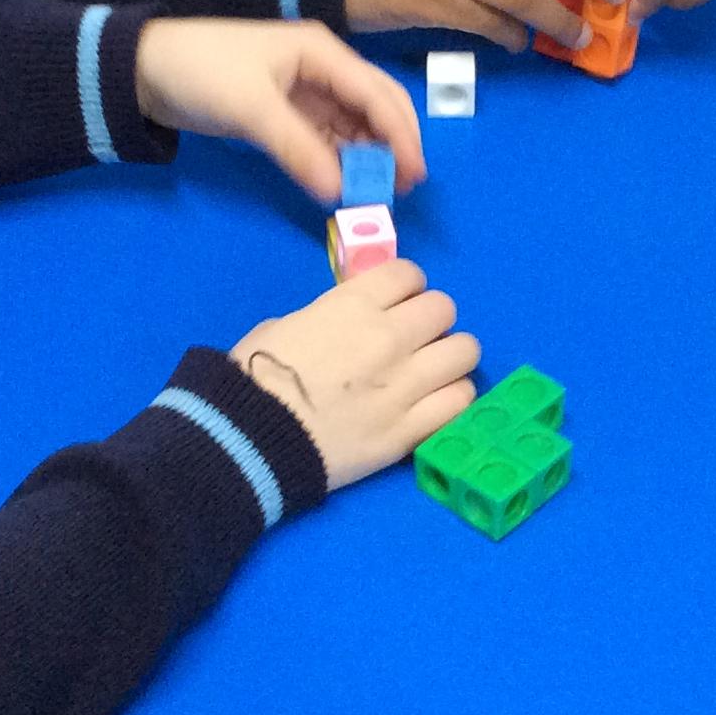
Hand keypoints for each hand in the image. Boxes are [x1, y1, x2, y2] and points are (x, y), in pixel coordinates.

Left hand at [135, 19, 422, 204]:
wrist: (145, 70)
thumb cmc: (202, 73)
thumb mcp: (251, 109)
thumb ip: (298, 149)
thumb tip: (339, 192)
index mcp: (321, 52)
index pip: (376, 94)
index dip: (400, 134)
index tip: (414, 174)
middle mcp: (321, 68)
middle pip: (374, 106)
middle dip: (393, 143)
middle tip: (405, 187)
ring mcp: (305, 91)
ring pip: (352, 125)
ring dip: (367, 155)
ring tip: (379, 192)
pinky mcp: (286, 112)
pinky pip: (326, 137)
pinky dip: (339, 159)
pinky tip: (345, 183)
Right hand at [232, 260, 479, 489]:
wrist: (250, 440)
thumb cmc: (255, 378)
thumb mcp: (285, 326)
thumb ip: (329, 318)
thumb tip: (346, 325)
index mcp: (354, 305)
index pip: (409, 273)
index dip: (406, 286)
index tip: (398, 302)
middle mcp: (389, 337)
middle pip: (444, 308)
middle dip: (431, 319)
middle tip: (416, 338)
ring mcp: (405, 385)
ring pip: (465, 351)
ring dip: (451, 356)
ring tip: (434, 370)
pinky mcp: (411, 429)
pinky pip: (461, 401)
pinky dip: (453, 397)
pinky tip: (436, 402)